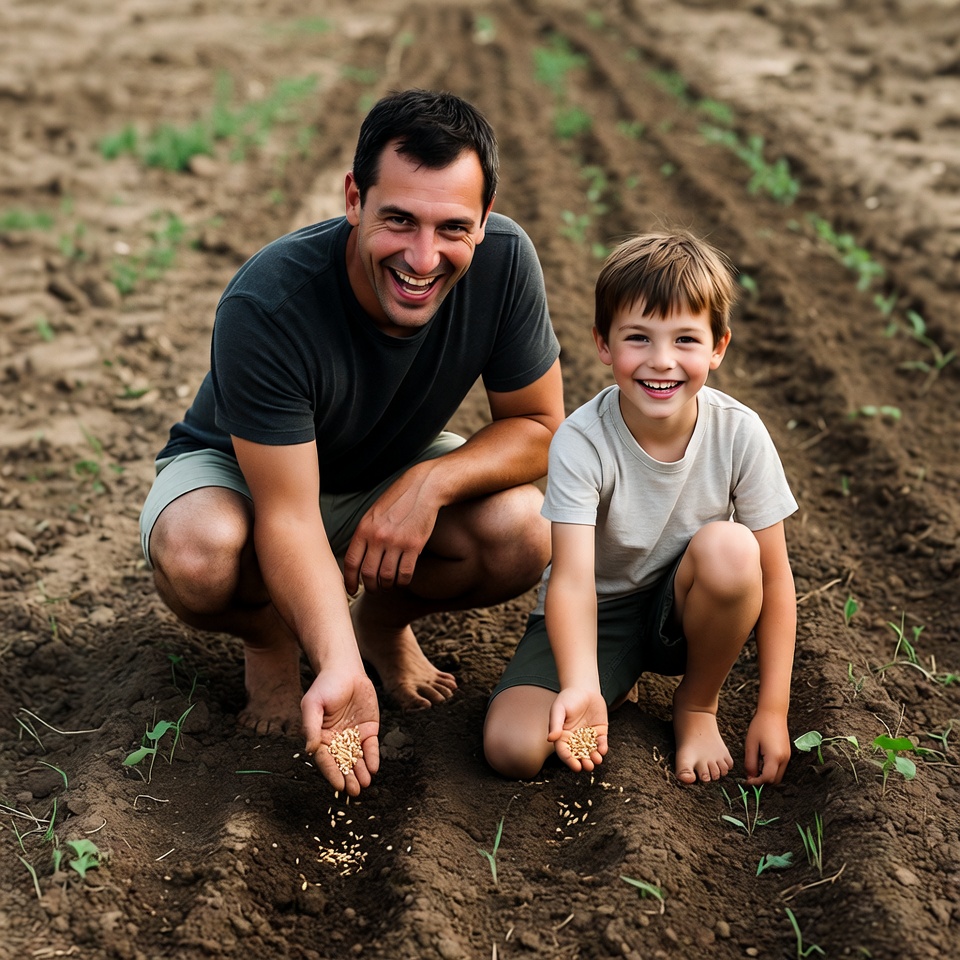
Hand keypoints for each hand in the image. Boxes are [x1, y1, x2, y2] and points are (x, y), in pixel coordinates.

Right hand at [302, 665, 379, 796]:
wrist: (345, 670)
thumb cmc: (324, 686)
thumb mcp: (312, 704)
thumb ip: (311, 727)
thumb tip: (310, 749)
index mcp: (320, 738)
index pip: (326, 760)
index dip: (332, 773)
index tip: (338, 786)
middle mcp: (337, 741)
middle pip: (342, 763)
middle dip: (348, 778)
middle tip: (354, 791)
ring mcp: (353, 736)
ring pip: (357, 759)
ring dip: (360, 772)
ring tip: (364, 784)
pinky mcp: (368, 730)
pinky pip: (370, 747)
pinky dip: (372, 758)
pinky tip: (373, 768)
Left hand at [343, 465, 440, 594]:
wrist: (423, 488)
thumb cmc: (397, 501)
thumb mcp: (373, 514)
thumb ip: (364, 535)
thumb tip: (357, 560)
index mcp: (364, 529)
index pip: (351, 562)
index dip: (349, 581)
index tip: (352, 590)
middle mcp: (378, 537)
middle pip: (368, 574)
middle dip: (370, 587)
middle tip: (374, 589)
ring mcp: (396, 542)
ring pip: (386, 577)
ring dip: (386, 586)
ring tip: (388, 585)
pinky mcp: (414, 546)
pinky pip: (405, 574)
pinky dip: (402, 582)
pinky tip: (401, 580)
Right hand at [547, 686, 608, 771]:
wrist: (583, 688)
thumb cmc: (568, 698)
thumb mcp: (559, 709)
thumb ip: (555, 724)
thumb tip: (550, 738)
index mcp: (563, 736)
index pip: (565, 752)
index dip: (570, 760)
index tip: (576, 766)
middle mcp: (575, 739)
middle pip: (579, 755)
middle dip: (584, 762)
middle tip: (588, 766)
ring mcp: (588, 737)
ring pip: (591, 751)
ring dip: (594, 758)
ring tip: (597, 760)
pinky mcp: (599, 732)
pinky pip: (601, 743)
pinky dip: (602, 747)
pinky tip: (602, 749)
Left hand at [744, 708, 790, 784]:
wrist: (773, 713)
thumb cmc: (760, 726)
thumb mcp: (751, 745)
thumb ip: (750, 763)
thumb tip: (750, 777)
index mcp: (775, 757)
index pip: (767, 779)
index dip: (756, 782)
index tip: (746, 780)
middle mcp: (784, 759)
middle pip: (774, 780)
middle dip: (762, 781)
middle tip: (750, 774)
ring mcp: (787, 757)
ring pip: (778, 775)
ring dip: (767, 775)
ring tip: (755, 765)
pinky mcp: (787, 754)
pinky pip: (780, 768)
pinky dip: (771, 769)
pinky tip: (761, 760)